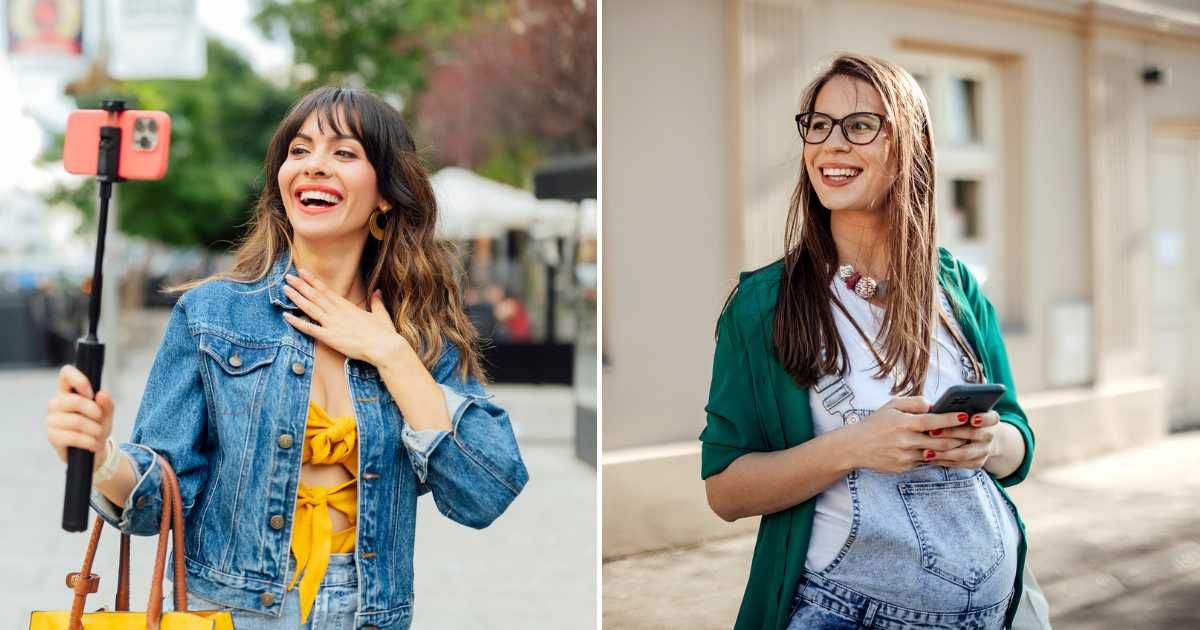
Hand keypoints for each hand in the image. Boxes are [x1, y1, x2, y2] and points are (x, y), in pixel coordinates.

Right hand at [46, 364, 114, 469]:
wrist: (92, 449)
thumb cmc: (97, 426)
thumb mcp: (106, 413)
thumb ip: (106, 403)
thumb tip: (101, 394)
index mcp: (68, 391)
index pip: (66, 373)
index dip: (79, 379)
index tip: (91, 393)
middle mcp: (56, 403)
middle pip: (74, 401)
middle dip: (95, 412)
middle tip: (100, 419)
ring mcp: (52, 420)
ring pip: (77, 421)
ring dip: (95, 430)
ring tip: (98, 434)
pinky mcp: (52, 437)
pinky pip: (74, 437)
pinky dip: (90, 441)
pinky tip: (93, 444)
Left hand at [281, 269, 408, 364]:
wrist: (384, 347)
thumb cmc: (384, 333)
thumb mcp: (381, 314)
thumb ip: (377, 302)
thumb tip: (377, 291)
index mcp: (348, 306)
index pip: (326, 290)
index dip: (313, 281)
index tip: (303, 272)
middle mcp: (337, 312)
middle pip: (315, 295)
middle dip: (300, 285)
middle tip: (288, 277)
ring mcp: (332, 324)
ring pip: (310, 307)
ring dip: (296, 298)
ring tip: (285, 289)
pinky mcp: (330, 338)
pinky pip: (310, 329)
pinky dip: (297, 322)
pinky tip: (286, 316)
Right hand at [843, 396, 970, 473]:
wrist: (854, 447)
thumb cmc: (875, 423)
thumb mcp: (891, 406)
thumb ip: (914, 403)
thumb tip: (934, 405)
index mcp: (904, 423)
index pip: (933, 421)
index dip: (951, 419)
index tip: (966, 416)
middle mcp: (907, 441)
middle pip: (941, 441)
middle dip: (959, 437)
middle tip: (974, 432)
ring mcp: (906, 456)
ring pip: (937, 454)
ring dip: (953, 449)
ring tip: (966, 443)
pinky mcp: (905, 467)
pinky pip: (927, 462)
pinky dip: (939, 457)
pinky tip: (949, 453)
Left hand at [926, 410, 999, 469]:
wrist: (982, 439)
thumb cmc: (966, 420)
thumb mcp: (966, 411)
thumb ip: (956, 408)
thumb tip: (934, 407)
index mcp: (989, 419)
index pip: (991, 418)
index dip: (983, 419)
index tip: (972, 419)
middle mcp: (989, 435)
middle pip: (974, 434)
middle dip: (952, 433)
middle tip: (932, 432)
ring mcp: (984, 450)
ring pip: (965, 453)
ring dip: (944, 453)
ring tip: (926, 451)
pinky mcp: (977, 462)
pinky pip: (960, 464)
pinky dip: (944, 461)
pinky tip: (929, 458)